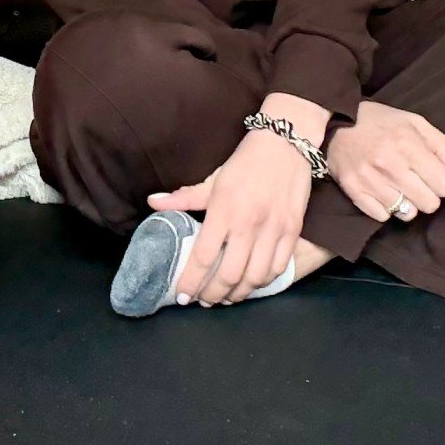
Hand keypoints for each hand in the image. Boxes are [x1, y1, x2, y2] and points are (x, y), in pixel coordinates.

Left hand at [150, 127, 313, 305]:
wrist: (285, 143)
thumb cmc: (245, 162)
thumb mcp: (213, 179)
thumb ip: (184, 197)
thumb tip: (152, 203)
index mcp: (223, 210)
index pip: (203, 256)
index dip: (191, 281)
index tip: (183, 296)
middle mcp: (248, 224)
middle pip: (229, 275)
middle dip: (214, 294)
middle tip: (204, 301)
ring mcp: (273, 230)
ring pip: (255, 277)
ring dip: (239, 294)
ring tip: (227, 297)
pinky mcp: (293, 231)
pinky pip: (278, 268)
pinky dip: (263, 282)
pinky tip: (252, 283)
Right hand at [326, 100, 444, 222]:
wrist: (334, 122)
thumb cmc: (379, 122)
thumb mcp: (415, 123)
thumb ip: (443, 147)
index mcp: (408, 144)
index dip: (443, 181)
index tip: (432, 174)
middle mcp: (390, 164)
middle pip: (430, 204)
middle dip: (428, 194)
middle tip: (416, 181)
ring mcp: (370, 180)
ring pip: (408, 214)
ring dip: (407, 203)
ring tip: (398, 187)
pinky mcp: (353, 191)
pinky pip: (383, 217)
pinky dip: (385, 208)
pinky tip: (382, 191)